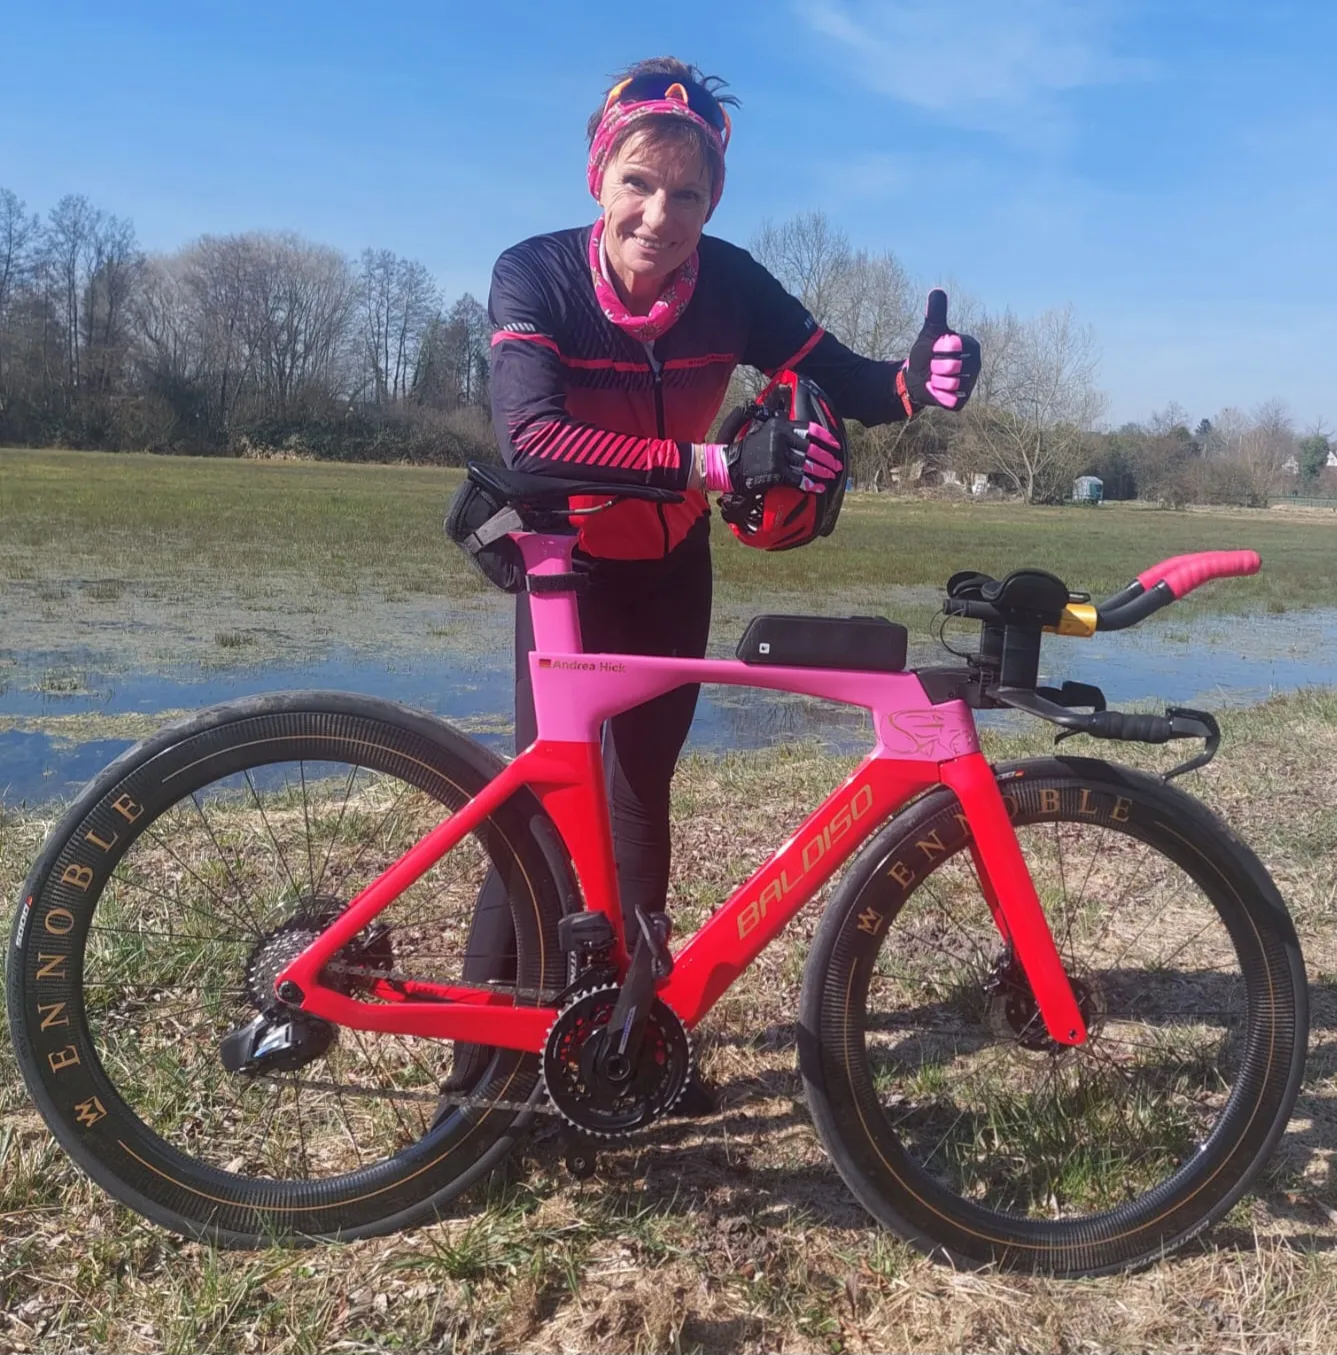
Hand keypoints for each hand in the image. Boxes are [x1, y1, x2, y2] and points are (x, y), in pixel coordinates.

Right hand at [701, 418, 841, 494]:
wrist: (730, 465)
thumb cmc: (748, 448)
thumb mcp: (763, 427)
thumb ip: (781, 422)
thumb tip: (797, 417)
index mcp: (780, 426)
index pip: (809, 430)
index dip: (825, 439)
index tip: (835, 445)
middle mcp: (781, 439)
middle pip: (811, 449)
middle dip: (827, 458)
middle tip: (837, 465)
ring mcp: (779, 456)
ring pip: (807, 465)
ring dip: (822, 472)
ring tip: (831, 475)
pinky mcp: (776, 473)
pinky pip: (799, 480)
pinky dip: (810, 485)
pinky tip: (819, 487)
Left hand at [897, 289, 980, 414]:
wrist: (916, 378)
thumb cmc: (926, 352)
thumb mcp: (929, 332)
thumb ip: (935, 313)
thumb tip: (937, 291)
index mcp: (972, 345)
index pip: (953, 346)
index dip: (938, 349)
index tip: (936, 349)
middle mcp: (976, 365)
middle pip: (950, 367)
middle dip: (934, 366)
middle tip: (933, 365)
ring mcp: (970, 384)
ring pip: (949, 384)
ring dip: (935, 382)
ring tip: (934, 378)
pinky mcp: (962, 401)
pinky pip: (949, 400)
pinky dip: (937, 396)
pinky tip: (937, 391)